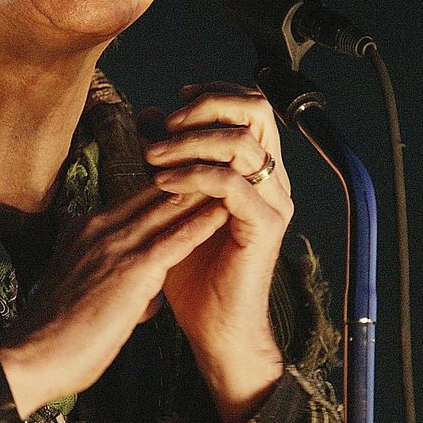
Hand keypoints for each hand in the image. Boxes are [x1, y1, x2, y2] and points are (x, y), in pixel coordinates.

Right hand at [0, 183, 229, 418]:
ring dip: (201, 191)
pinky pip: (175, 238)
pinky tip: (225, 211)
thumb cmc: (56, 335)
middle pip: (152, 192)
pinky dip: (201, 222)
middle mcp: (97, 227)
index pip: (132, 198)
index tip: (193, 179)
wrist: (33, 356)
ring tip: (232, 178)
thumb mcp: (82, 291)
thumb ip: (115, 281)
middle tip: (220, 165)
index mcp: (82, 230)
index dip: (165, 188)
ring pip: (166, 207)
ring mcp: (113, 245)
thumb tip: (147, 294)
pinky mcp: (132, 270)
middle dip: (187, 179)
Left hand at [145, 83, 293, 422]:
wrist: (214, 327)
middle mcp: (271, 179)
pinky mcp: (263, 226)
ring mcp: (272, 201)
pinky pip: (232, 183)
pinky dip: (192, 175)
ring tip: (153, 157)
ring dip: (191, 142)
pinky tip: (161, 183)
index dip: (211, 95)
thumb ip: (168, 159)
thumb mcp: (173, 202)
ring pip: (242, 143)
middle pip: (257, 111)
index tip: (172, 103)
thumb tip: (150, 114)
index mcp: (255, 169)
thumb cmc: (192, 270)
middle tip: (166, 123)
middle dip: (207, 106)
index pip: (248, 107)